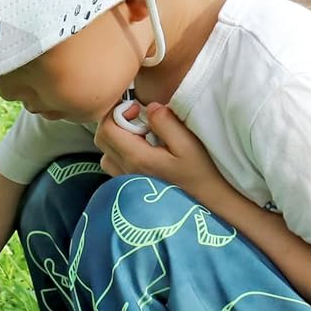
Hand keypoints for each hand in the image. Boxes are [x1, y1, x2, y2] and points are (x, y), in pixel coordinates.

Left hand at [94, 102, 223, 199]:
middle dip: (115, 122)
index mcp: (137, 158)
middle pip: (102, 139)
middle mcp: (127, 171)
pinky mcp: (132, 187)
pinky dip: (122, 153)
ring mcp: (127, 181)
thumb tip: (150, 107)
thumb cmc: (201, 173)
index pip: (107, 128)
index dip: (118, 111)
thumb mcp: (188, 144)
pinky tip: (144, 152)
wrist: (209, 203)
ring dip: (117, 139)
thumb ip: (166, 122)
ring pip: (106, 153)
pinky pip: (115, 166)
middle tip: (138, 119)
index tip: (138, 108)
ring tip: (141, 137)